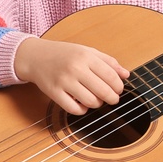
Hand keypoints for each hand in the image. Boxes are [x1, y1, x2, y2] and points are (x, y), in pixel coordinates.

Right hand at [14, 37, 129, 115]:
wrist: (36, 56)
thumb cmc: (65, 54)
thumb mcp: (88, 51)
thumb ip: (109, 62)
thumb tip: (126, 75)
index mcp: (86, 56)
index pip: (111, 77)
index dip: (119, 87)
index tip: (119, 90)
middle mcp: (75, 68)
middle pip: (103, 91)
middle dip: (112, 98)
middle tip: (112, 99)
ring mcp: (64, 81)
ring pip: (90, 102)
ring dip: (97, 104)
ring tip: (97, 99)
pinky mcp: (53, 93)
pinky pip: (74, 109)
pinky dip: (82, 110)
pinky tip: (83, 105)